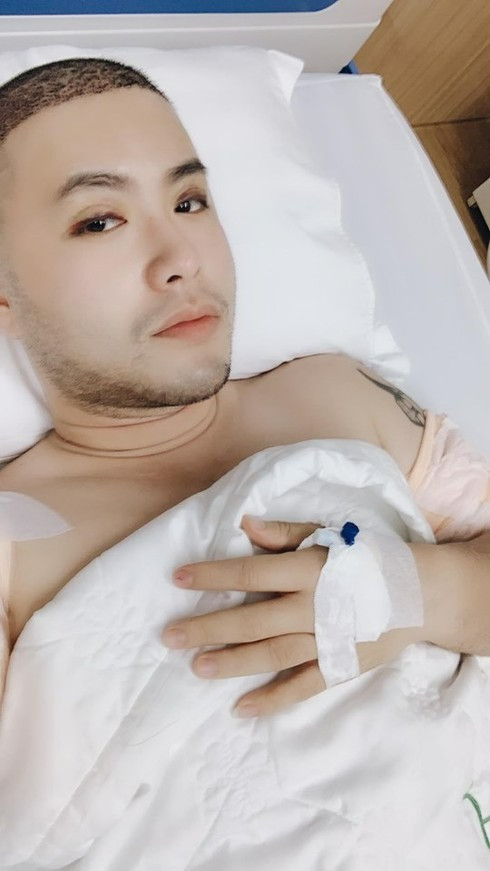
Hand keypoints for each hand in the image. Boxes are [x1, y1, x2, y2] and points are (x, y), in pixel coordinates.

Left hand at [162, 516, 421, 717]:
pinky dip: (273, 699)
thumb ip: (286, 534)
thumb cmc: (370, 557)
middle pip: (252, 621)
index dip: (213, 575)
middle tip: (169, 636)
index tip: (177, 578)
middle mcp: (313, 608)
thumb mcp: (331, 535)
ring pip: (271, 655)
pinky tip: (241, 708)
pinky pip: (302, 687)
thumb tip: (243, 526)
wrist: (421, 593)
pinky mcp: (340, 667)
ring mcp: (326, 642)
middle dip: (208, 628)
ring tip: (196, 667)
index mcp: (309, 571)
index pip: (251, 574)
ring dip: (232, 663)